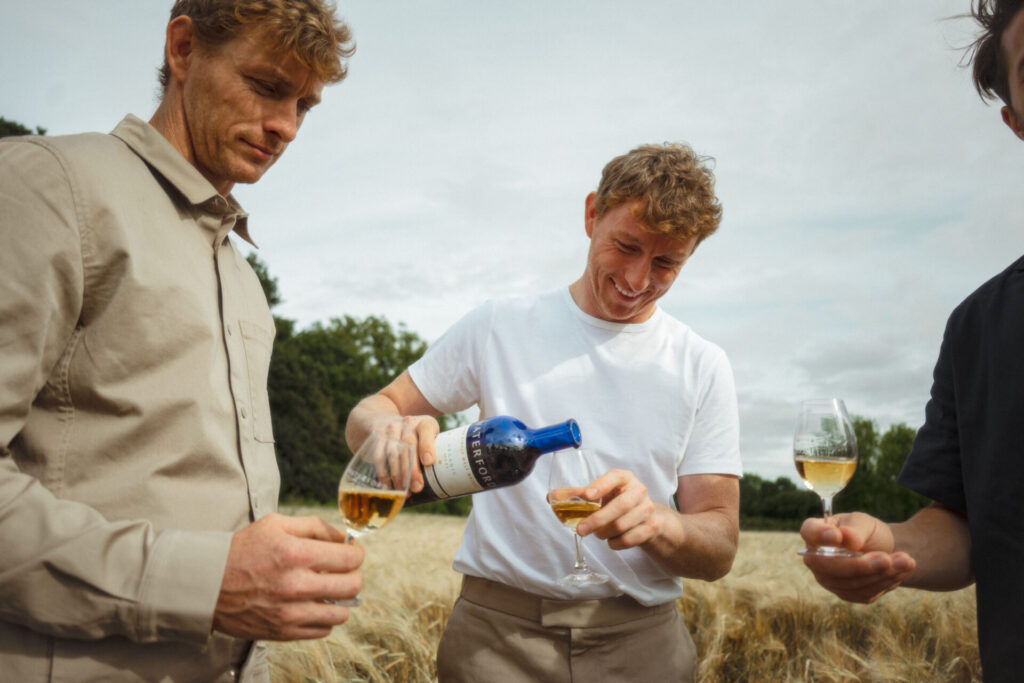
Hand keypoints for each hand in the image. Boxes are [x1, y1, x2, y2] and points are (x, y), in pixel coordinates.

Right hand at [212, 514, 363, 640]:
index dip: (357, 554)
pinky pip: (322, 631)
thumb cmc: (242, 549)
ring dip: (340, 600)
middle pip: (352, 587)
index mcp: (295, 554)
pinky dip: (324, 618)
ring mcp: (289, 613)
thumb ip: (314, 526)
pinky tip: (312, 604)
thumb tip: (343, 538)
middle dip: (354, 576)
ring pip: (341, 613)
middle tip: (344, 571)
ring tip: (328, 590)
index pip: (350, 559)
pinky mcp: (282, 633)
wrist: (206, 583)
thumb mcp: (276, 524)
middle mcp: (295, 586)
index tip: (352, 553)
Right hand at [374, 416, 438, 492]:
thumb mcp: (429, 437)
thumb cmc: (417, 437)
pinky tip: (388, 487)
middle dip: (412, 469)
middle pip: (409, 446)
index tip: (428, 462)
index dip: (427, 446)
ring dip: (398, 475)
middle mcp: (407, 423)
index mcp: (424, 423)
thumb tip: (442, 480)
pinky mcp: (378, 438)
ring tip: (403, 491)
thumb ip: (435, 451)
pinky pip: (379, 457)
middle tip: (416, 487)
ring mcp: (391, 430)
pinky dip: (383, 474)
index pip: (426, 429)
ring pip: (393, 453)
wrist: (387, 420)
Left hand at [576, 469, 660, 549]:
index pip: (614, 477)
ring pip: (622, 525)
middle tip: (581, 530)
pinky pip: (628, 539)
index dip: (600, 486)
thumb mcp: (601, 494)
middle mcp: (639, 490)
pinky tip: (611, 539)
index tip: (587, 495)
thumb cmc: (617, 501)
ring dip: (604, 533)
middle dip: (597, 520)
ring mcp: (647, 509)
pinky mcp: (651, 527)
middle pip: (620, 506)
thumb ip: (577, 495)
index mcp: (624, 478)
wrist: (645, 516)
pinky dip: (614, 543)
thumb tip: (551, 497)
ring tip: (598, 533)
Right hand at [799, 512, 915, 602]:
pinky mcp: (846, 594)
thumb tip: (848, 539)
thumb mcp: (863, 523)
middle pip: (828, 566)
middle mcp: (816, 558)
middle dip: (860, 565)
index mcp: (816, 532)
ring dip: (881, 573)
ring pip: (851, 583)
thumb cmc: (867, 531)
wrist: (883, 550)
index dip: (820, 535)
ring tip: (906, 561)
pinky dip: (885, 582)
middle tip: (887, 559)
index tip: (837, 536)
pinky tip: (901, 571)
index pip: (809, 532)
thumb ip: (855, 529)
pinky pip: (864, 593)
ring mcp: (828, 579)